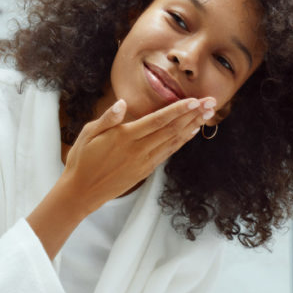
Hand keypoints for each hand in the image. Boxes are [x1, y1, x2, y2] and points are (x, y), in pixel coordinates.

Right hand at [63, 94, 216, 213]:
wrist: (81, 192)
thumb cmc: (81, 160)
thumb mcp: (88, 134)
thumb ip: (107, 118)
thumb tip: (122, 103)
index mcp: (124, 137)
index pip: (157, 120)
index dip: (178, 110)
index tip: (194, 100)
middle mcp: (138, 149)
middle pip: (171, 129)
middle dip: (193, 115)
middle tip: (211, 103)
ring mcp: (143, 162)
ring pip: (173, 141)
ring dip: (192, 127)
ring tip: (207, 115)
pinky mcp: (145, 170)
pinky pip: (167, 153)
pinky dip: (181, 142)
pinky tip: (190, 133)